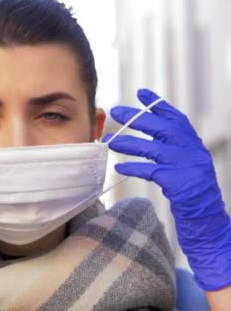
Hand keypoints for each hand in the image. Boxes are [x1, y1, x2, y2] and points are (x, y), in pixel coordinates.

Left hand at [103, 88, 230, 290]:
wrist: (207, 222)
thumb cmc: (190, 195)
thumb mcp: (184, 168)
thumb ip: (170, 151)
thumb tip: (146, 136)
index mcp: (194, 145)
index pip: (176, 119)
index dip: (159, 106)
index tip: (142, 94)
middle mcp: (193, 152)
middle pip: (163, 128)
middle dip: (137, 118)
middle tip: (115, 111)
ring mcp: (188, 167)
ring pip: (153, 149)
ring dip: (129, 143)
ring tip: (108, 140)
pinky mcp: (180, 183)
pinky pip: (151, 171)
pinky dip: (134, 167)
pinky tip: (118, 166)